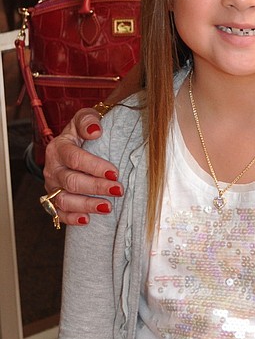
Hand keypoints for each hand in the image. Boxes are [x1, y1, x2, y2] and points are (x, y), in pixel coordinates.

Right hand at [42, 109, 122, 224]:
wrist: (74, 145)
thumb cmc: (82, 132)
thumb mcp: (85, 118)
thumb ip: (88, 120)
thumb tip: (95, 131)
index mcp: (58, 148)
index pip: (75, 158)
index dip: (95, 166)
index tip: (115, 172)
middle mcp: (52, 168)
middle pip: (71, 181)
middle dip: (96, 187)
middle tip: (118, 190)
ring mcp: (52, 186)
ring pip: (64, 200)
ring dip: (87, 205)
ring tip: (108, 207)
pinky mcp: (54, 200)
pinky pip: (58, 213)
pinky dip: (71, 218)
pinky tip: (87, 219)